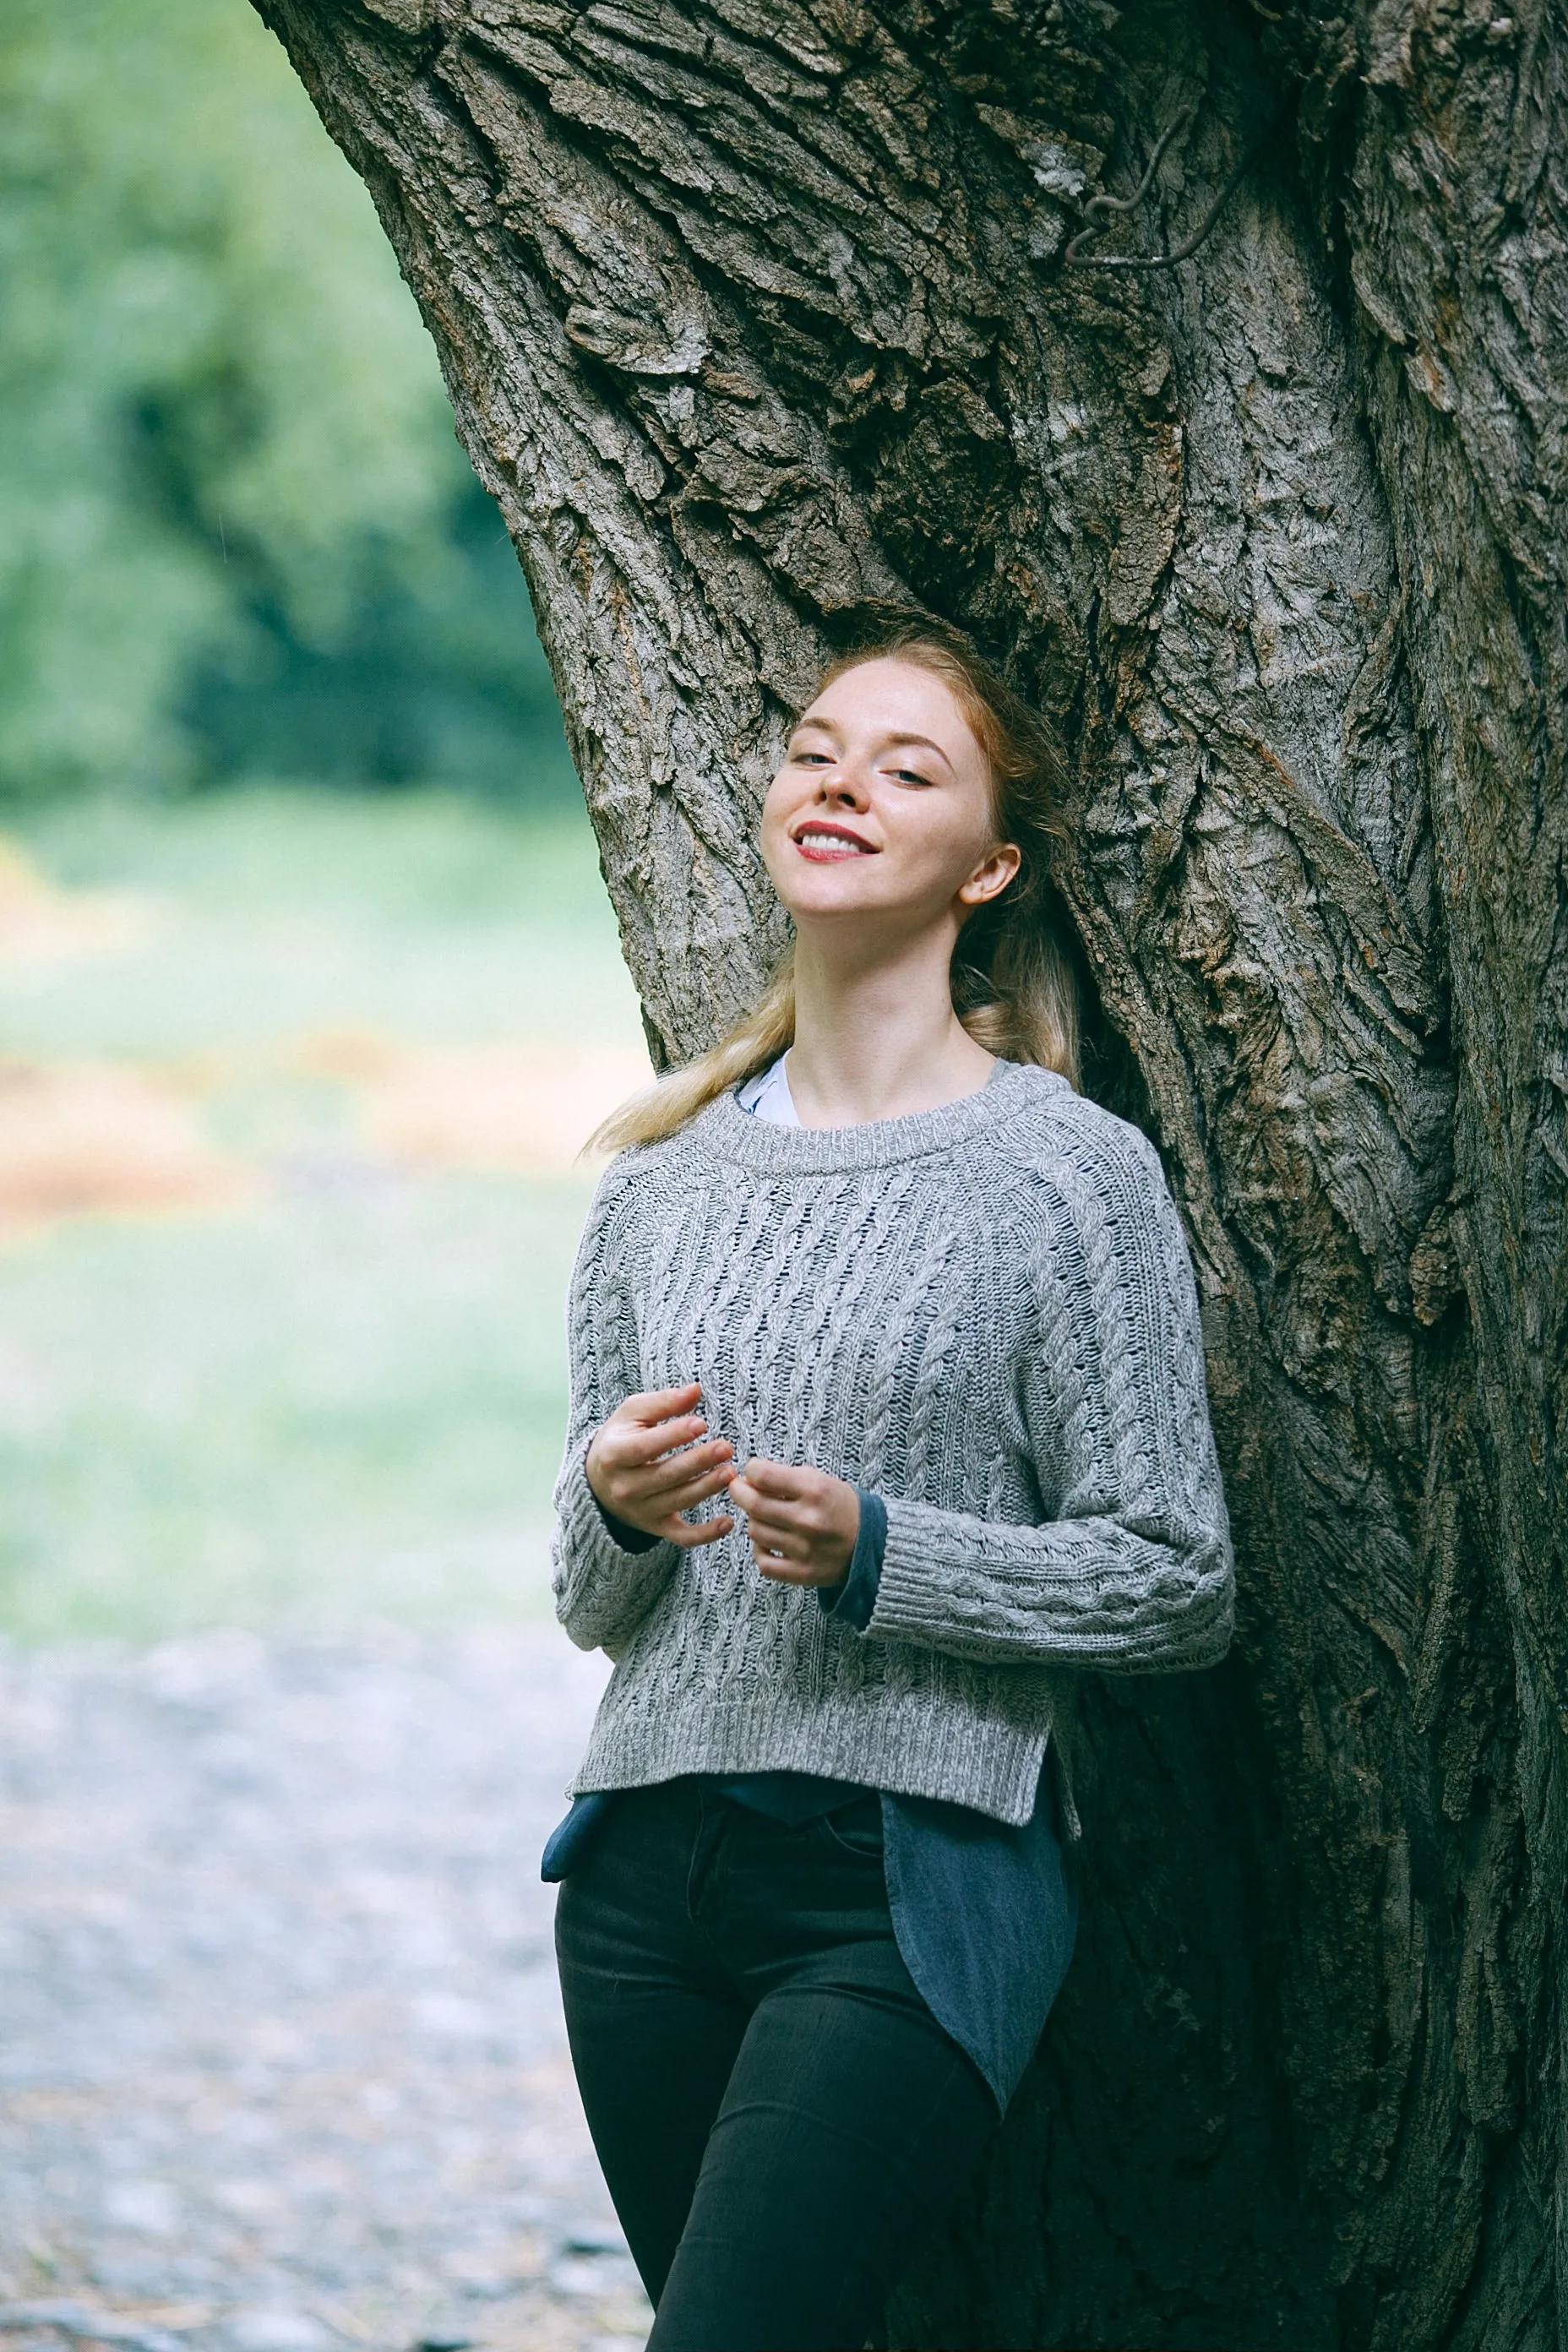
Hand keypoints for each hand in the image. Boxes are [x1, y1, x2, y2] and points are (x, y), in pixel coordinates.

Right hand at [584, 1381, 737, 1547]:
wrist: (598, 1479)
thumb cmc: (621, 1437)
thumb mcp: (632, 1414)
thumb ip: (663, 1403)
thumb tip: (695, 1390)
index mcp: (614, 1455)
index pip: (645, 1447)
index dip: (673, 1436)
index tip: (701, 1424)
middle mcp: (624, 1487)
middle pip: (664, 1476)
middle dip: (697, 1462)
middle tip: (725, 1448)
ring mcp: (640, 1510)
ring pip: (677, 1502)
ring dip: (706, 1488)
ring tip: (730, 1472)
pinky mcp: (655, 1527)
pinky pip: (681, 1537)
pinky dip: (705, 1534)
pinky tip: (728, 1522)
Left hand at [727, 1458, 859, 1589]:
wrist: (873, 1543)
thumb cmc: (841, 1507)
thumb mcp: (821, 1480)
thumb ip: (786, 1477)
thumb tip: (748, 1478)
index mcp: (815, 1490)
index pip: (762, 1475)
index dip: (750, 1471)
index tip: (751, 1472)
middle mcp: (808, 1520)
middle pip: (753, 1504)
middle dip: (739, 1492)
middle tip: (739, 1489)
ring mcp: (805, 1549)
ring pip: (755, 1532)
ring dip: (753, 1521)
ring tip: (763, 1516)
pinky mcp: (803, 1573)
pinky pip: (763, 1563)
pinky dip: (760, 1551)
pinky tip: (767, 1542)